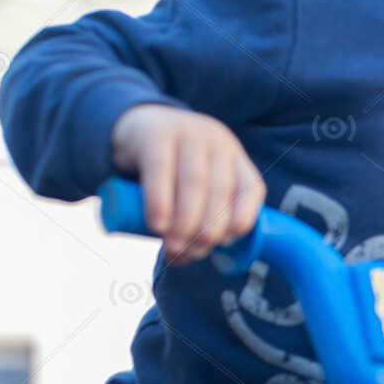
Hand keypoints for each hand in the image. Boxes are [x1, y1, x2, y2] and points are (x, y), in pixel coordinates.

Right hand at [110, 105, 266, 262]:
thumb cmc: (168, 169)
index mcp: (234, 158)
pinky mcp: (156, 134)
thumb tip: (189, 256)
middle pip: (220, 190)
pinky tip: (157, 224)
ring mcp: (188, 133)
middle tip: (191, 253)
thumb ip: (199, 214)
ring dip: (186, 221)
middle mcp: (217, 142)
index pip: (251, 189)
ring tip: (173, 246)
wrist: (132, 126)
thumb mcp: (191, 185)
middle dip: (208, 228)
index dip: (243, 218)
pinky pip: (160, 170)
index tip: (225, 243)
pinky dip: (160, 202)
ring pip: (194, 182)